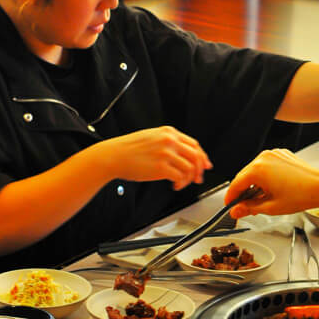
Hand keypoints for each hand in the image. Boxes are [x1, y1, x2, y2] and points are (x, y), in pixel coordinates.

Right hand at [96, 126, 212, 189]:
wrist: (113, 156)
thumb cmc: (129, 149)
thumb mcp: (152, 137)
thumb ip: (169, 143)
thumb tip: (185, 156)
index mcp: (168, 132)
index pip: (194, 145)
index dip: (202, 157)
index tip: (205, 166)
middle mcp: (169, 141)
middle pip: (196, 156)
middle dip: (200, 170)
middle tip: (197, 179)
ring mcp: (166, 154)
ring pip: (190, 168)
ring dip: (188, 179)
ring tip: (180, 183)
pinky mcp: (161, 167)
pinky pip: (180, 177)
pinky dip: (181, 184)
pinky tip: (175, 186)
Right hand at [225, 149, 318, 217]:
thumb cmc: (301, 195)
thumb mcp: (271, 207)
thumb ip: (249, 208)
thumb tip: (236, 211)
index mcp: (258, 169)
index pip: (236, 184)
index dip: (231, 197)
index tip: (230, 206)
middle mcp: (264, 158)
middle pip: (244, 176)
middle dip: (243, 192)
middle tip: (244, 207)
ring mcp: (273, 154)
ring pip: (255, 171)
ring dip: (254, 184)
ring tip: (261, 201)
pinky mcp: (281, 154)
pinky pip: (266, 166)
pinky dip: (264, 177)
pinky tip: (270, 190)